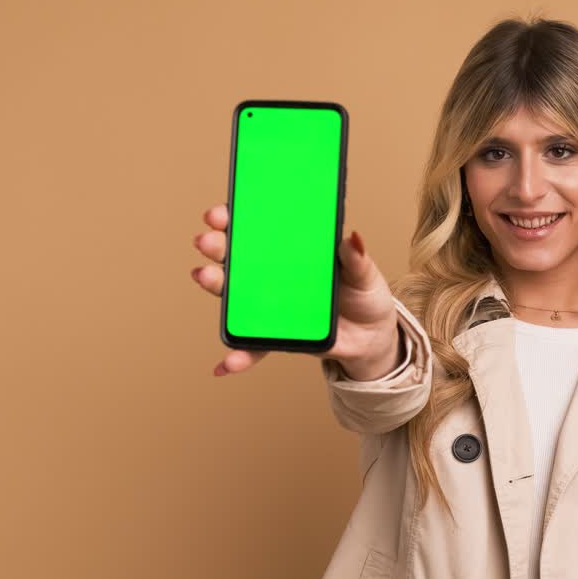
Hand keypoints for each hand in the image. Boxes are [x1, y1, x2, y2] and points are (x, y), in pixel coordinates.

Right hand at [191, 203, 401, 378]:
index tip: (221, 213)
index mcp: (294, 250)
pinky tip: (225, 365)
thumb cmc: (365, 295)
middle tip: (207, 240)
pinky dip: (240, 356)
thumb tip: (352, 237)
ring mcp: (272, 303)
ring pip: (236, 294)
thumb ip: (357, 258)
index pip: (259, 227)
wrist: (373, 336)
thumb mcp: (366, 274)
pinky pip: (254, 346)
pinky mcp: (277, 334)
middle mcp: (275, 273)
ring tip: (204, 276)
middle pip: (239, 256)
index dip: (236, 216)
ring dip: (216, 285)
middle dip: (218, 245)